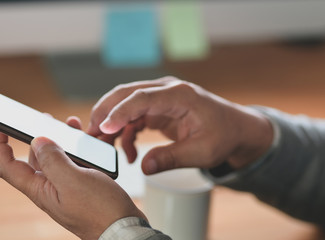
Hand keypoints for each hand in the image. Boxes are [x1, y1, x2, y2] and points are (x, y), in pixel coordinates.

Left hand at [0, 125, 144, 239]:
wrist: (125, 229)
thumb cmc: (100, 212)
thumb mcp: (74, 180)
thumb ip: (53, 159)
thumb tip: (37, 140)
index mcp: (40, 189)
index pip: (7, 167)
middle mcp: (49, 188)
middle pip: (32, 158)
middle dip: (34, 136)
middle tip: (41, 118)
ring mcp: (65, 187)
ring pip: (55, 158)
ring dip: (59, 139)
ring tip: (68, 125)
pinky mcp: (80, 185)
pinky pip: (72, 162)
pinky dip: (76, 148)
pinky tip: (84, 140)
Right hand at [88, 76, 272, 173]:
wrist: (235, 129)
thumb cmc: (223, 136)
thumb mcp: (202, 152)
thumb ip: (172, 158)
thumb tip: (144, 167)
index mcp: (180, 95)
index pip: (142, 98)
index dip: (120, 112)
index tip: (103, 127)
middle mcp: (166, 91)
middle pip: (126, 94)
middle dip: (105, 113)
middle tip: (90, 135)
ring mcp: (160, 97)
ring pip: (125, 104)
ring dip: (111, 125)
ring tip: (104, 148)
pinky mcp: (157, 108)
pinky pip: (132, 117)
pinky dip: (125, 133)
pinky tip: (128, 153)